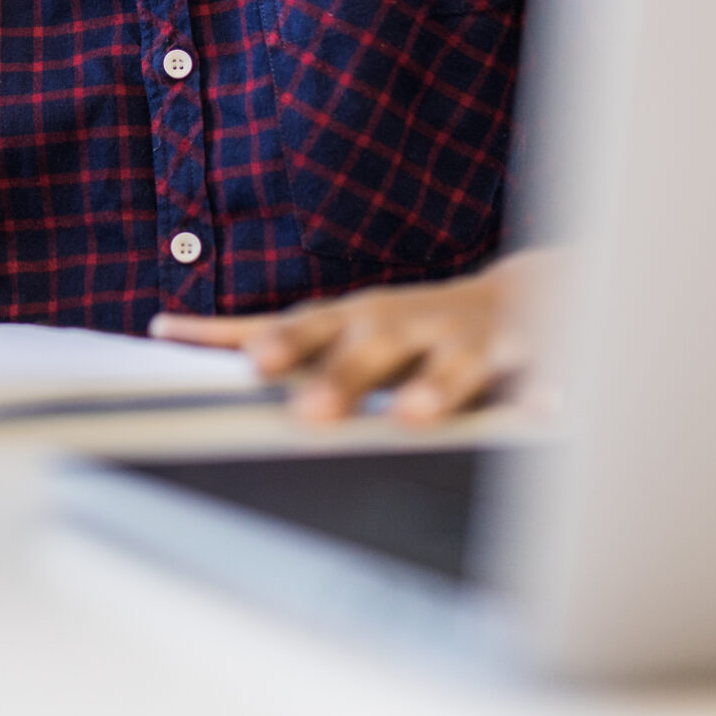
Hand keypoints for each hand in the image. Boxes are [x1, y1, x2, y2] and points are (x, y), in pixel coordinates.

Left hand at [148, 249, 552, 424]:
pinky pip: (544, 375)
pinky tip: (548, 409)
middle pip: (374, 345)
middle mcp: (412, 322)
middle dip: (344, 376)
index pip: (308, 326)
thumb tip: (167, 328)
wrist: (530, 298)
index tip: (243, 361)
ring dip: (434, 389)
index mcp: (362, 318)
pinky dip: (548, 390)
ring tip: (412, 417)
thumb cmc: (413, 325)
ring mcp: (472, 338)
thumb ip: (271, 335)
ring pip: (454, 364)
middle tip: (310, 412)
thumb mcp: (344, 325)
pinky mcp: (532, 356)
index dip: (276, 342)